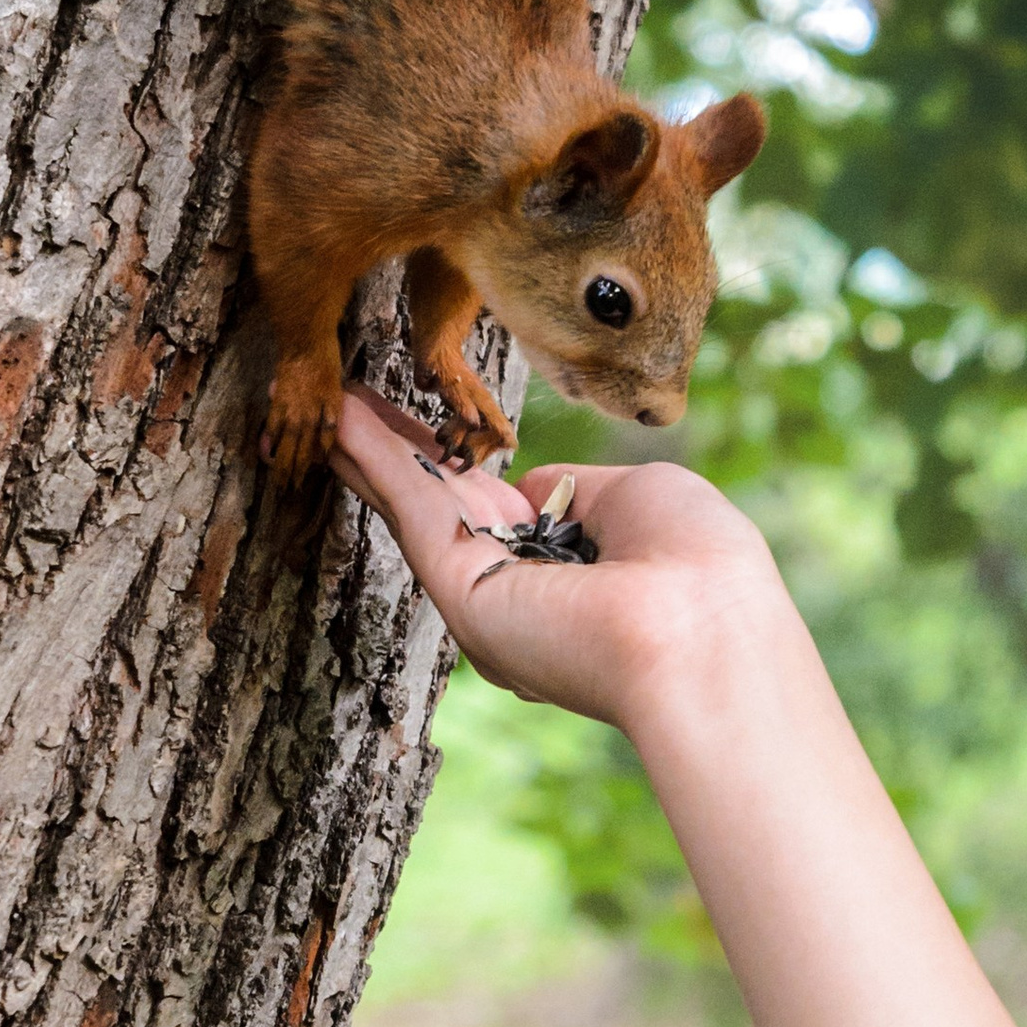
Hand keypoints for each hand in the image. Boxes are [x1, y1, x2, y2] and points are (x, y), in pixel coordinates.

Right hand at [328, 388, 794, 733]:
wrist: (700, 630)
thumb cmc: (699, 563)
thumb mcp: (646, 498)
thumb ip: (581, 489)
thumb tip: (534, 487)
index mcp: (574, 569)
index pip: (502, 504)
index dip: (461, 458)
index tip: (428, 420)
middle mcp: (523, 590)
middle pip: (445, 503)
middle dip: (400, 449)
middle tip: (353, 400)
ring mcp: (488, 596)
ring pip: (417, 506)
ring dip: (370, 449)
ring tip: (327, 396)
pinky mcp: (462, 594)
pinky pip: (411, 512)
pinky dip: (373, 462)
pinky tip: (340, 420)